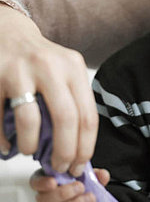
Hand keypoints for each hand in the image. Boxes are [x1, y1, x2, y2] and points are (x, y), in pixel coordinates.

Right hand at [0, 5, 97, 175]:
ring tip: (30, 151)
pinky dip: (4, 139)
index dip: (85, 147)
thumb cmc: (41, 61)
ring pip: (31, 120)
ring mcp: (21, 70)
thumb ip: (74, 102)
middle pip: (66, 119)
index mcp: (73, 67)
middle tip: (59, 167)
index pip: (87, 115)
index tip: (79, 165)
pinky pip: (1, 118)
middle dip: (64, 152)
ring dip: (31, 145)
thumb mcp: (65, 72)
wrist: (10, 34)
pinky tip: (8, 146)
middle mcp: (50, 66)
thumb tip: (78, 150)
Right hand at [29, 167, 109, 201]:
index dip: (42, 183)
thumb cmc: (79, 186)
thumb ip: (93, 174)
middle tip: (80, 187)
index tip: (53, 182)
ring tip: (90, 199)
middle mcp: (44, 198)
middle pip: (46, 199)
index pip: (36, 182)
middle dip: (63, 193)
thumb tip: (103, 175)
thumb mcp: (86, 176)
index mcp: (46, 181)